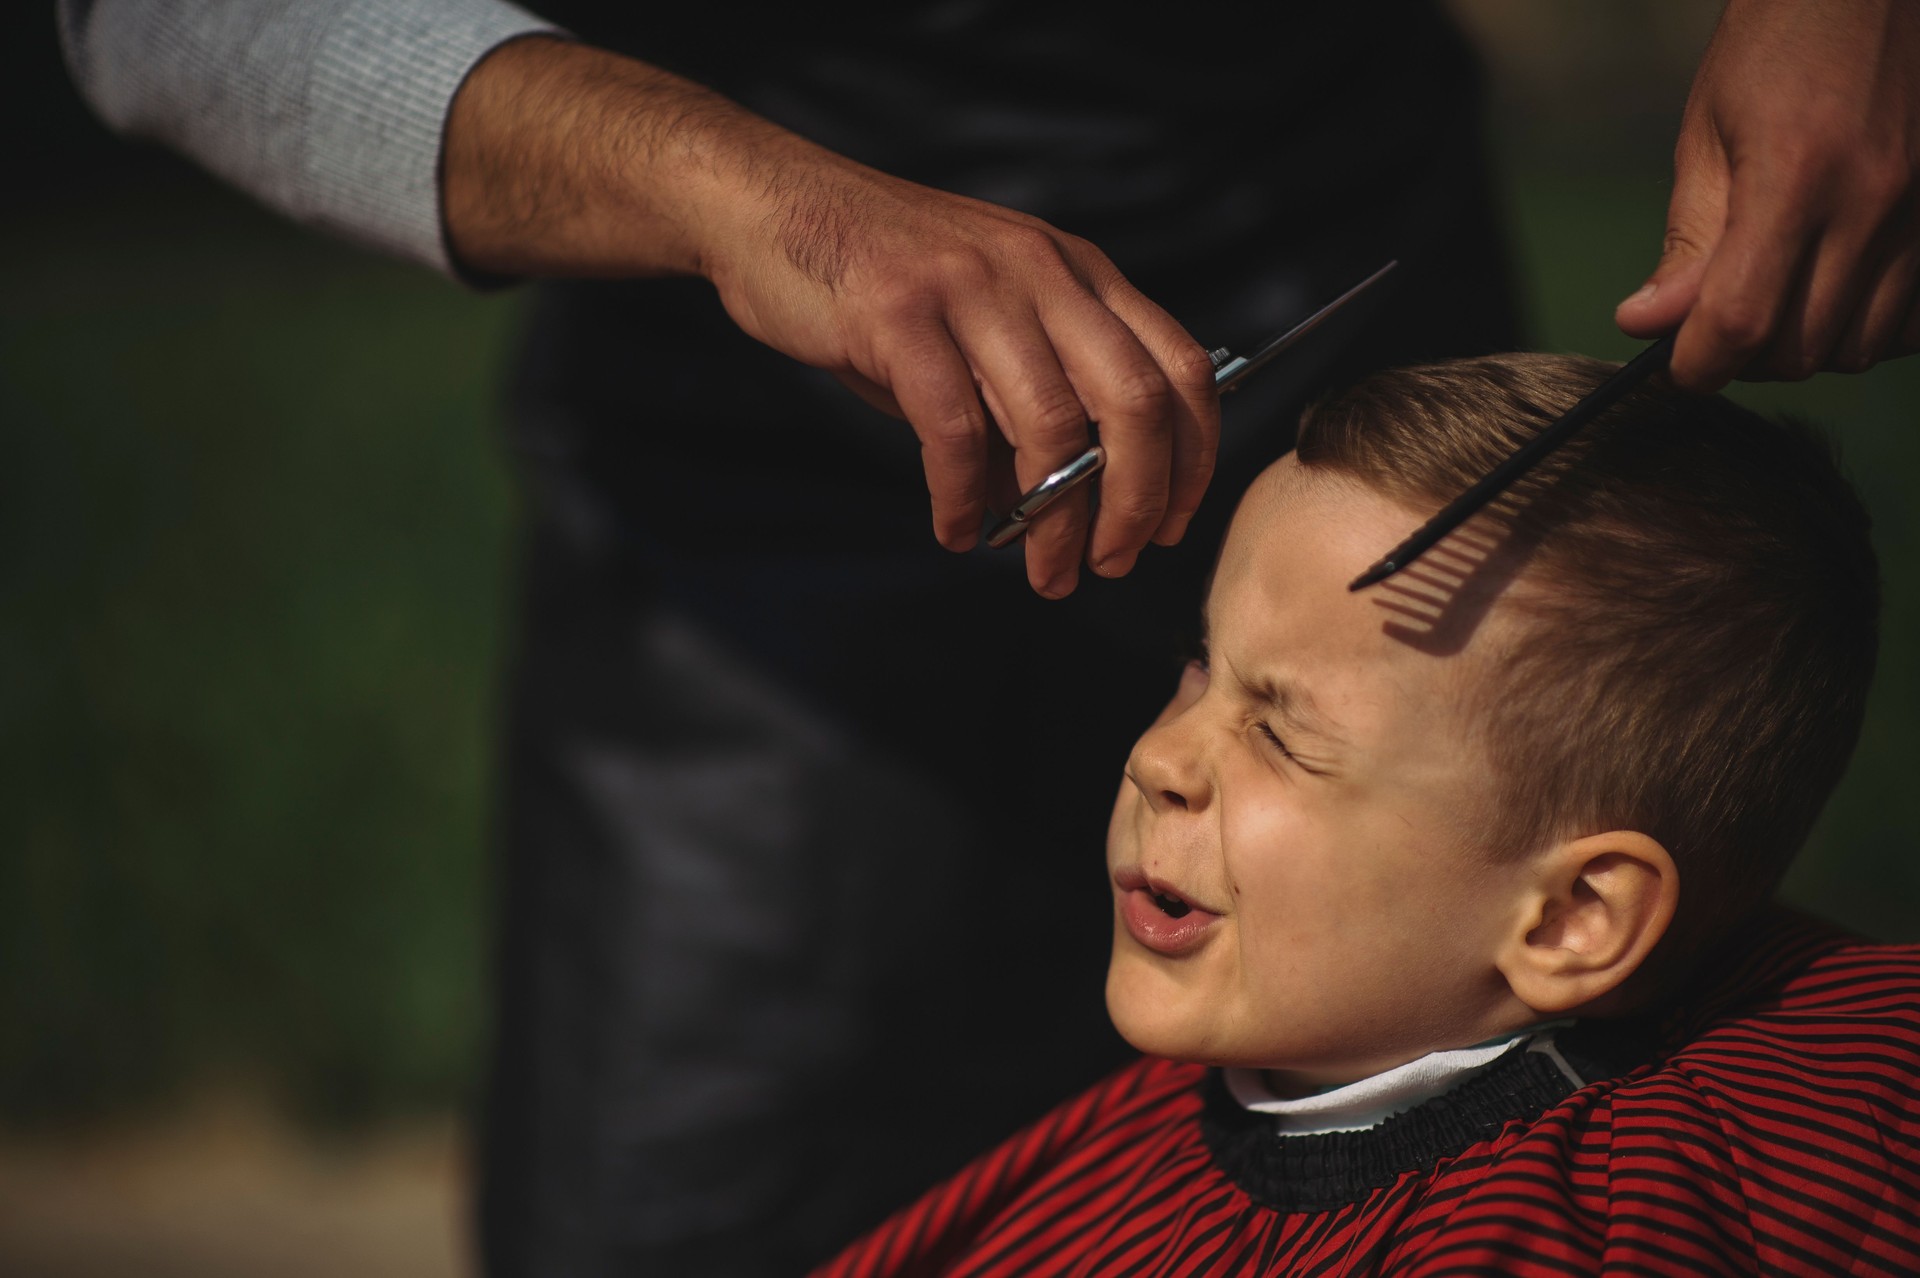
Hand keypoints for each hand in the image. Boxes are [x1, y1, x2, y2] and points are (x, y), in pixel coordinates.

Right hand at [444, 37, 1217, 596]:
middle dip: (1138, 502)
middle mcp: (1042, 271)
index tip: (1170, 526)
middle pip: (1136, 402)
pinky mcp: (902, 315)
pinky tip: (956, 531)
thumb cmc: (882, 284)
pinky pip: (955, 431)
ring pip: (1054, 427)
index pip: (1183, 366)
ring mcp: (974, 288)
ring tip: (1043, 573)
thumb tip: (1068, 515)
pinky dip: (964, 499)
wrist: (773, 209)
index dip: (1192, 459)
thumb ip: (1032, 406)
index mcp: (1078, 270)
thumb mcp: (982, 328)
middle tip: (1112, 563)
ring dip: (1056, 522)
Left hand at [1615, 0, 1919, 389]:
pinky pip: (1911, 323)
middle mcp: (1875, 199)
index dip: (1698, 365)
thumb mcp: (1709, 137)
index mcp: (1797, 174)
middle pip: (1801, 349)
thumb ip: (1687, 241)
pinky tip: (1834, 292)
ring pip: (1859, 347)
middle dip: (1746, 358)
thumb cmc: (1779, 48)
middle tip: (1718, 323)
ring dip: (1806, 345)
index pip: (1741, 320)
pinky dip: (1868, 328)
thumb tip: (1646, 325)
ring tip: (1776, 299)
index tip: (1679, 366)